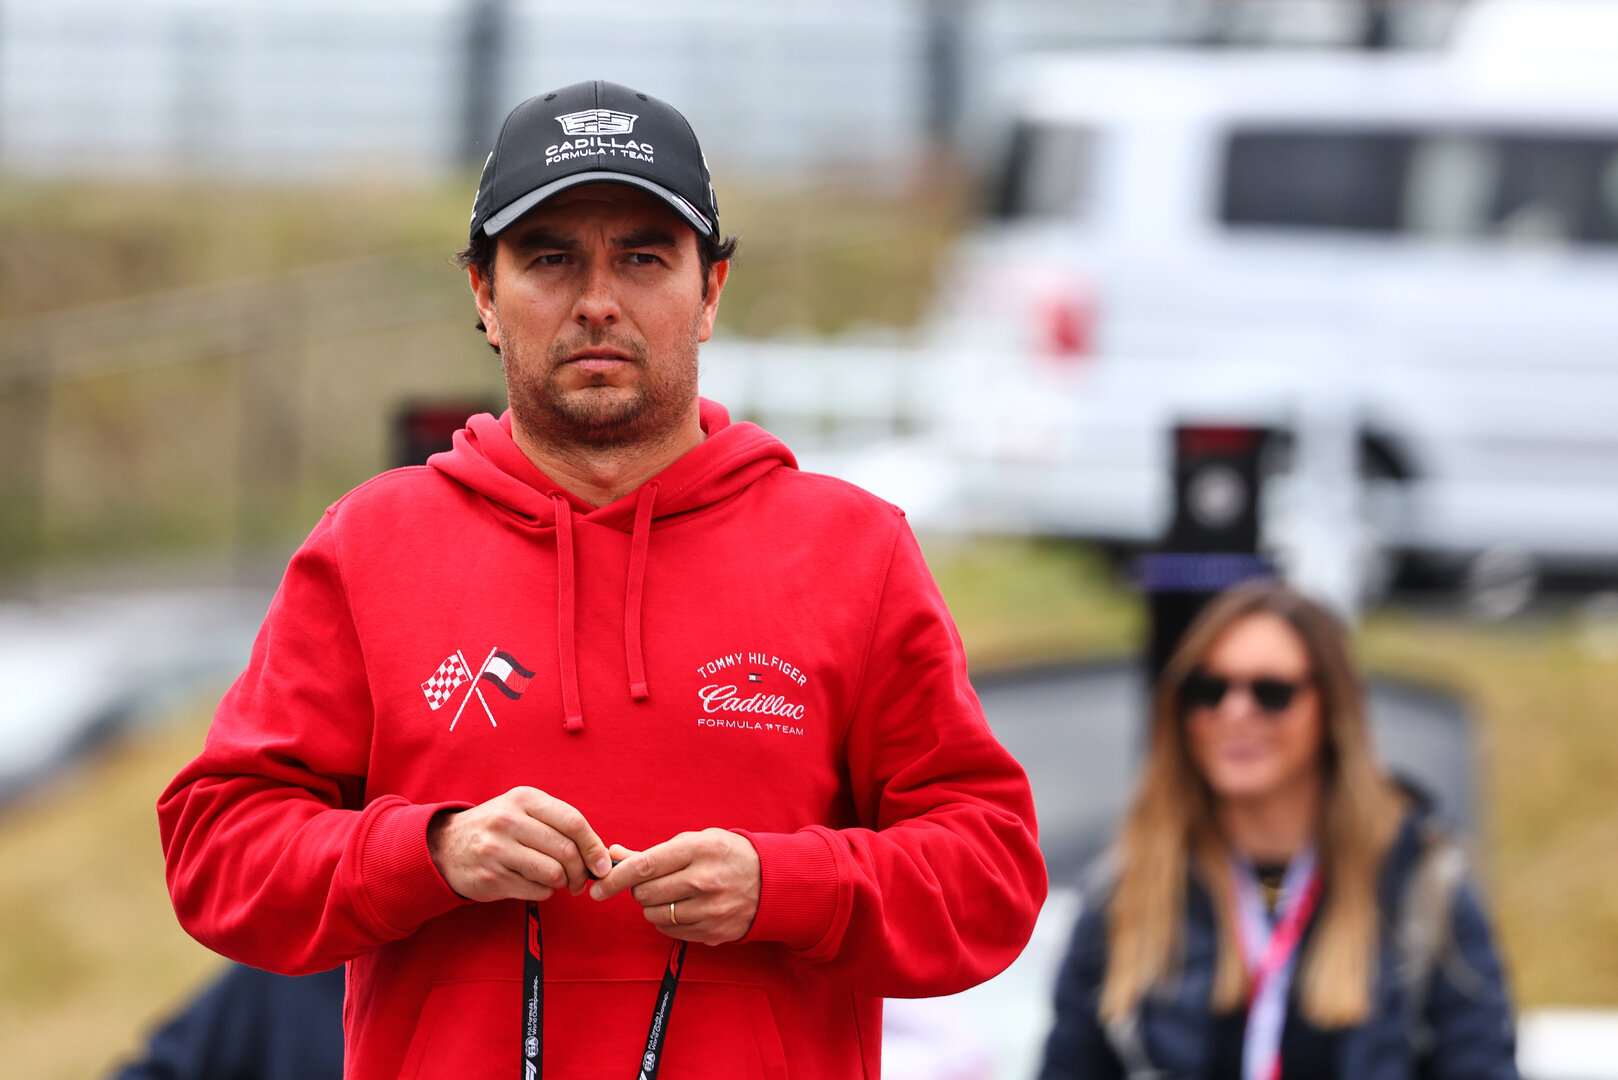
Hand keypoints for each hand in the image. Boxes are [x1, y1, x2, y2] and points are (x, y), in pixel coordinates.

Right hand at [427, 787, 611, 902]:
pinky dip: (545, 892)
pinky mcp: (492, 877)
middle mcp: (509, 821)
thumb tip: (600, 854)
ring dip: (564, 883)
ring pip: (553, 873)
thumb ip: (559, 824)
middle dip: (582, 872)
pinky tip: (535, 884)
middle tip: (581, 882)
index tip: (603, 864)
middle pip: (566, 851)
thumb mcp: (522, 810)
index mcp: (524, 798)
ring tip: (559, 882)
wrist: (446, 847)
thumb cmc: (498, 829)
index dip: (594, 846)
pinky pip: (536, 890)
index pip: (573, 822)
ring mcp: (497, 850)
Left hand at [589, 830, 760, 944]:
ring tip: (670, 894)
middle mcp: (705, 880)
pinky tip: (682, 908)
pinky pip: (669, 931)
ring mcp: (709, 910)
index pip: (645, 866)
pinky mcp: (712, 933)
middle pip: (645, 893)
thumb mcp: (696, 841)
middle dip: (637, 889)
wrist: (772, 882)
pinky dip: (667, 920)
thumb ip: (653, 852)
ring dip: (652, 905)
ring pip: (654, 914)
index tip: (598, 887)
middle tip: (649, 882)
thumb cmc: (726, 855)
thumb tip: (614, 854)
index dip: (616, 878)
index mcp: (699, 850)